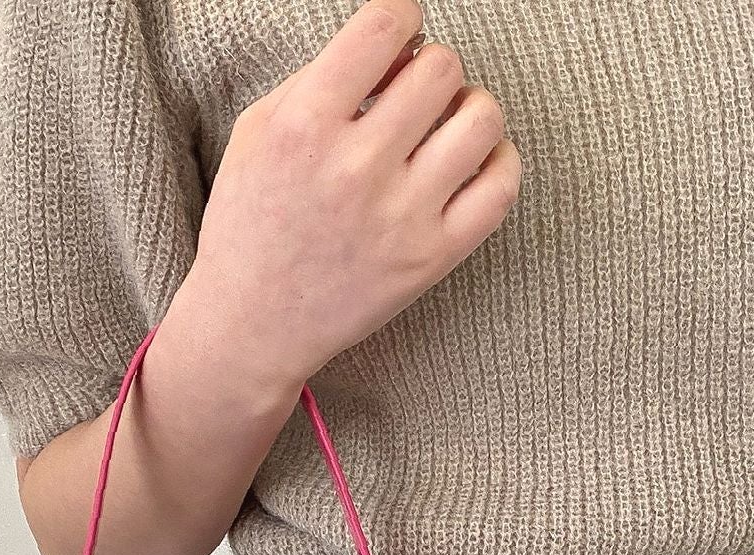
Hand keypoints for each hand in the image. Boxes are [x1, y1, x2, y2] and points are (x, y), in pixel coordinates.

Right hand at [188, 0, 521, 387]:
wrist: (254, 324)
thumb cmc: (253, 223)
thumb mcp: (259, 132)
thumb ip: (320, 79)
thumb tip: (395, 48)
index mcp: (305, 125)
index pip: (384, 26)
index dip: (402, 16)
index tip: (400, 35)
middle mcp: (356, 168)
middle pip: (440, 68)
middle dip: (432, 67)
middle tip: (415, 93)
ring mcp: (400, 217)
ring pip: (482, 120)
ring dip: (471, 108)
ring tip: (447, 125)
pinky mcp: (431, 259)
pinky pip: (500, 188)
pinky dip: (498, 161)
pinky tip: (471, 163)